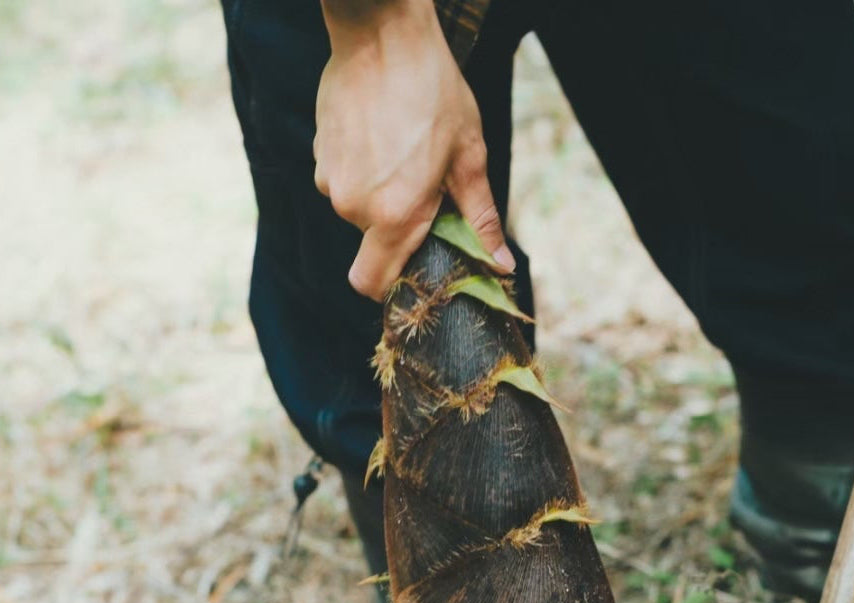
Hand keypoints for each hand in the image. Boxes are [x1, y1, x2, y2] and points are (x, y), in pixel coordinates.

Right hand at [314, 0, 513, 299]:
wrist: (382, 32)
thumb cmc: (433, 92)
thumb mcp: (468, 157)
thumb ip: (481, 218)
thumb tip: (502, 265)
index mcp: (393, 215)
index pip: (372, 283)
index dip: (391, 285)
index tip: (413, 266)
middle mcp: (353, 206)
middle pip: (370, 245)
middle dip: (395, 226)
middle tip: (424, 188)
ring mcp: (329, 180)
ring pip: (355, 210)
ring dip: (378, 195)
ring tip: (402, 152)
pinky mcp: (317, 154)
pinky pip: (340, 180)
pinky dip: (360, 170)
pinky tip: (379, 137)